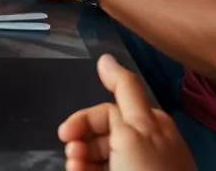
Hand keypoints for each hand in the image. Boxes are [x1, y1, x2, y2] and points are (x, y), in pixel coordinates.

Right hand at [59, 54, 195, 170]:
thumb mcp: (136, 128)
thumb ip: (121, 89)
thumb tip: (105, 56)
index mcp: (151, 124)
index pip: (108, 111)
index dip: (83, 120)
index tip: (64, 135)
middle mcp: (147, 145)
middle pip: (102, 135)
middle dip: (81, 144)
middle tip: (72, 160)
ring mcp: (140, 169)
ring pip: (101, 158)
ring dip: (82, 162)